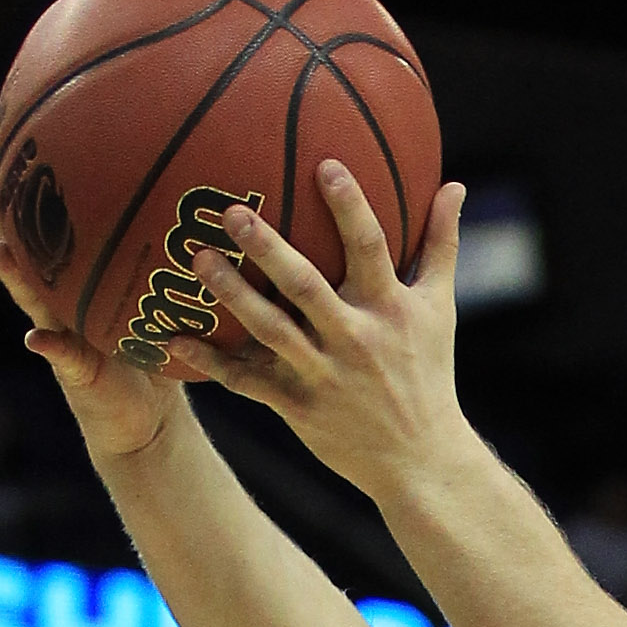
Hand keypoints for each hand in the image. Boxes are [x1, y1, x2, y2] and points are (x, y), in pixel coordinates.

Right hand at [0, 155, 193, 463]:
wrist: (151, 422)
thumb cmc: (162, 354)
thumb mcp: (174, 301)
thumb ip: (180, 262)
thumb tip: (218, 205)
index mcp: (81, 277)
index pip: (57, 220)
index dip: (37, 181)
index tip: (18, 133)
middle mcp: (62, 299)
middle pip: (25, 245)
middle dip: (0, 208)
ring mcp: (62, 334)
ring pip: (31, 297)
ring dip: (11, 274)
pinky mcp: (75, 374)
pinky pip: (62, 358)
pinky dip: (49, 348)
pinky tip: (34, 338)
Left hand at [185, 164, 469, 502]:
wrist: (421, 461)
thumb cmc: (429, 374)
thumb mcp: (442, 309)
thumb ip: (441, 244)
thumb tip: (455, 184)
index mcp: (389, 308)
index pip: (370, 248)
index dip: (350, 207)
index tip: (325, 165)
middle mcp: (355, 339)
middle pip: (306, 286)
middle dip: (269, 249)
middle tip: (231, 212)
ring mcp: (324, 375)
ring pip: (271, 330)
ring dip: (233, 295)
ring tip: (197, 258)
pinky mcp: (299, 407)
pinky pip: (247, 382)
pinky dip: (210, 362)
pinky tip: (172, 337)